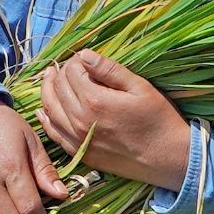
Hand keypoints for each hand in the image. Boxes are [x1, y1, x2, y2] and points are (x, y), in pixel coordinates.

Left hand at [34, 49, 195, 193]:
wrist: (168, 159)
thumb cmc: (159, 120)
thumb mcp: (140, 87)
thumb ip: (110, 70)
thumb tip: (84, 54)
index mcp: (95, 101)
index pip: (72, 72)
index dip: (76, 61)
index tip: (84, 59)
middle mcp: (79, 121)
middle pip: (58, 88)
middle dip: (61, 73)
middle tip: (69, 67)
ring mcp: (77, 140)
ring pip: (50, 109)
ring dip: (47, 91)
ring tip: (50, 78)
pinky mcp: (80, 154)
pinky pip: (54, 133)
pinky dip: (46, 118)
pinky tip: (44, 109)